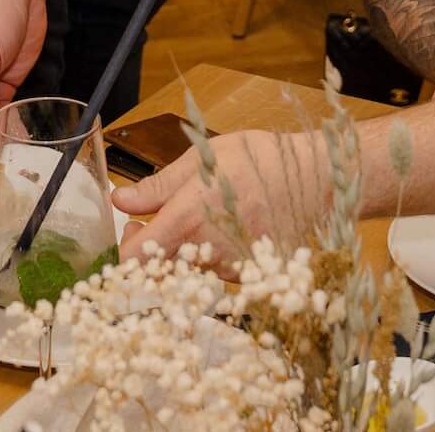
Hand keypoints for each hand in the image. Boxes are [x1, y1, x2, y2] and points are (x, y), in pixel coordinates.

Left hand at [113, 128, 327, 272]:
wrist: (314, 179)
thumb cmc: (259, 160)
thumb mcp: (202, 159)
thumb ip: (158, 186)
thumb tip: (120, 200)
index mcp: (187, 218)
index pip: (135, 260)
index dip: (125, 251)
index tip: (132, 230)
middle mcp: (206, 250)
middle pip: (159, 271)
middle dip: (151, 250)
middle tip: (158, 222)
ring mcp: (229, 267)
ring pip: (189, 271)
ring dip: (183, 251)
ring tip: (200, 218)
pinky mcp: (249, 275)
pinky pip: (217, 272)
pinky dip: (212, 256)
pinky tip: (225, 229)